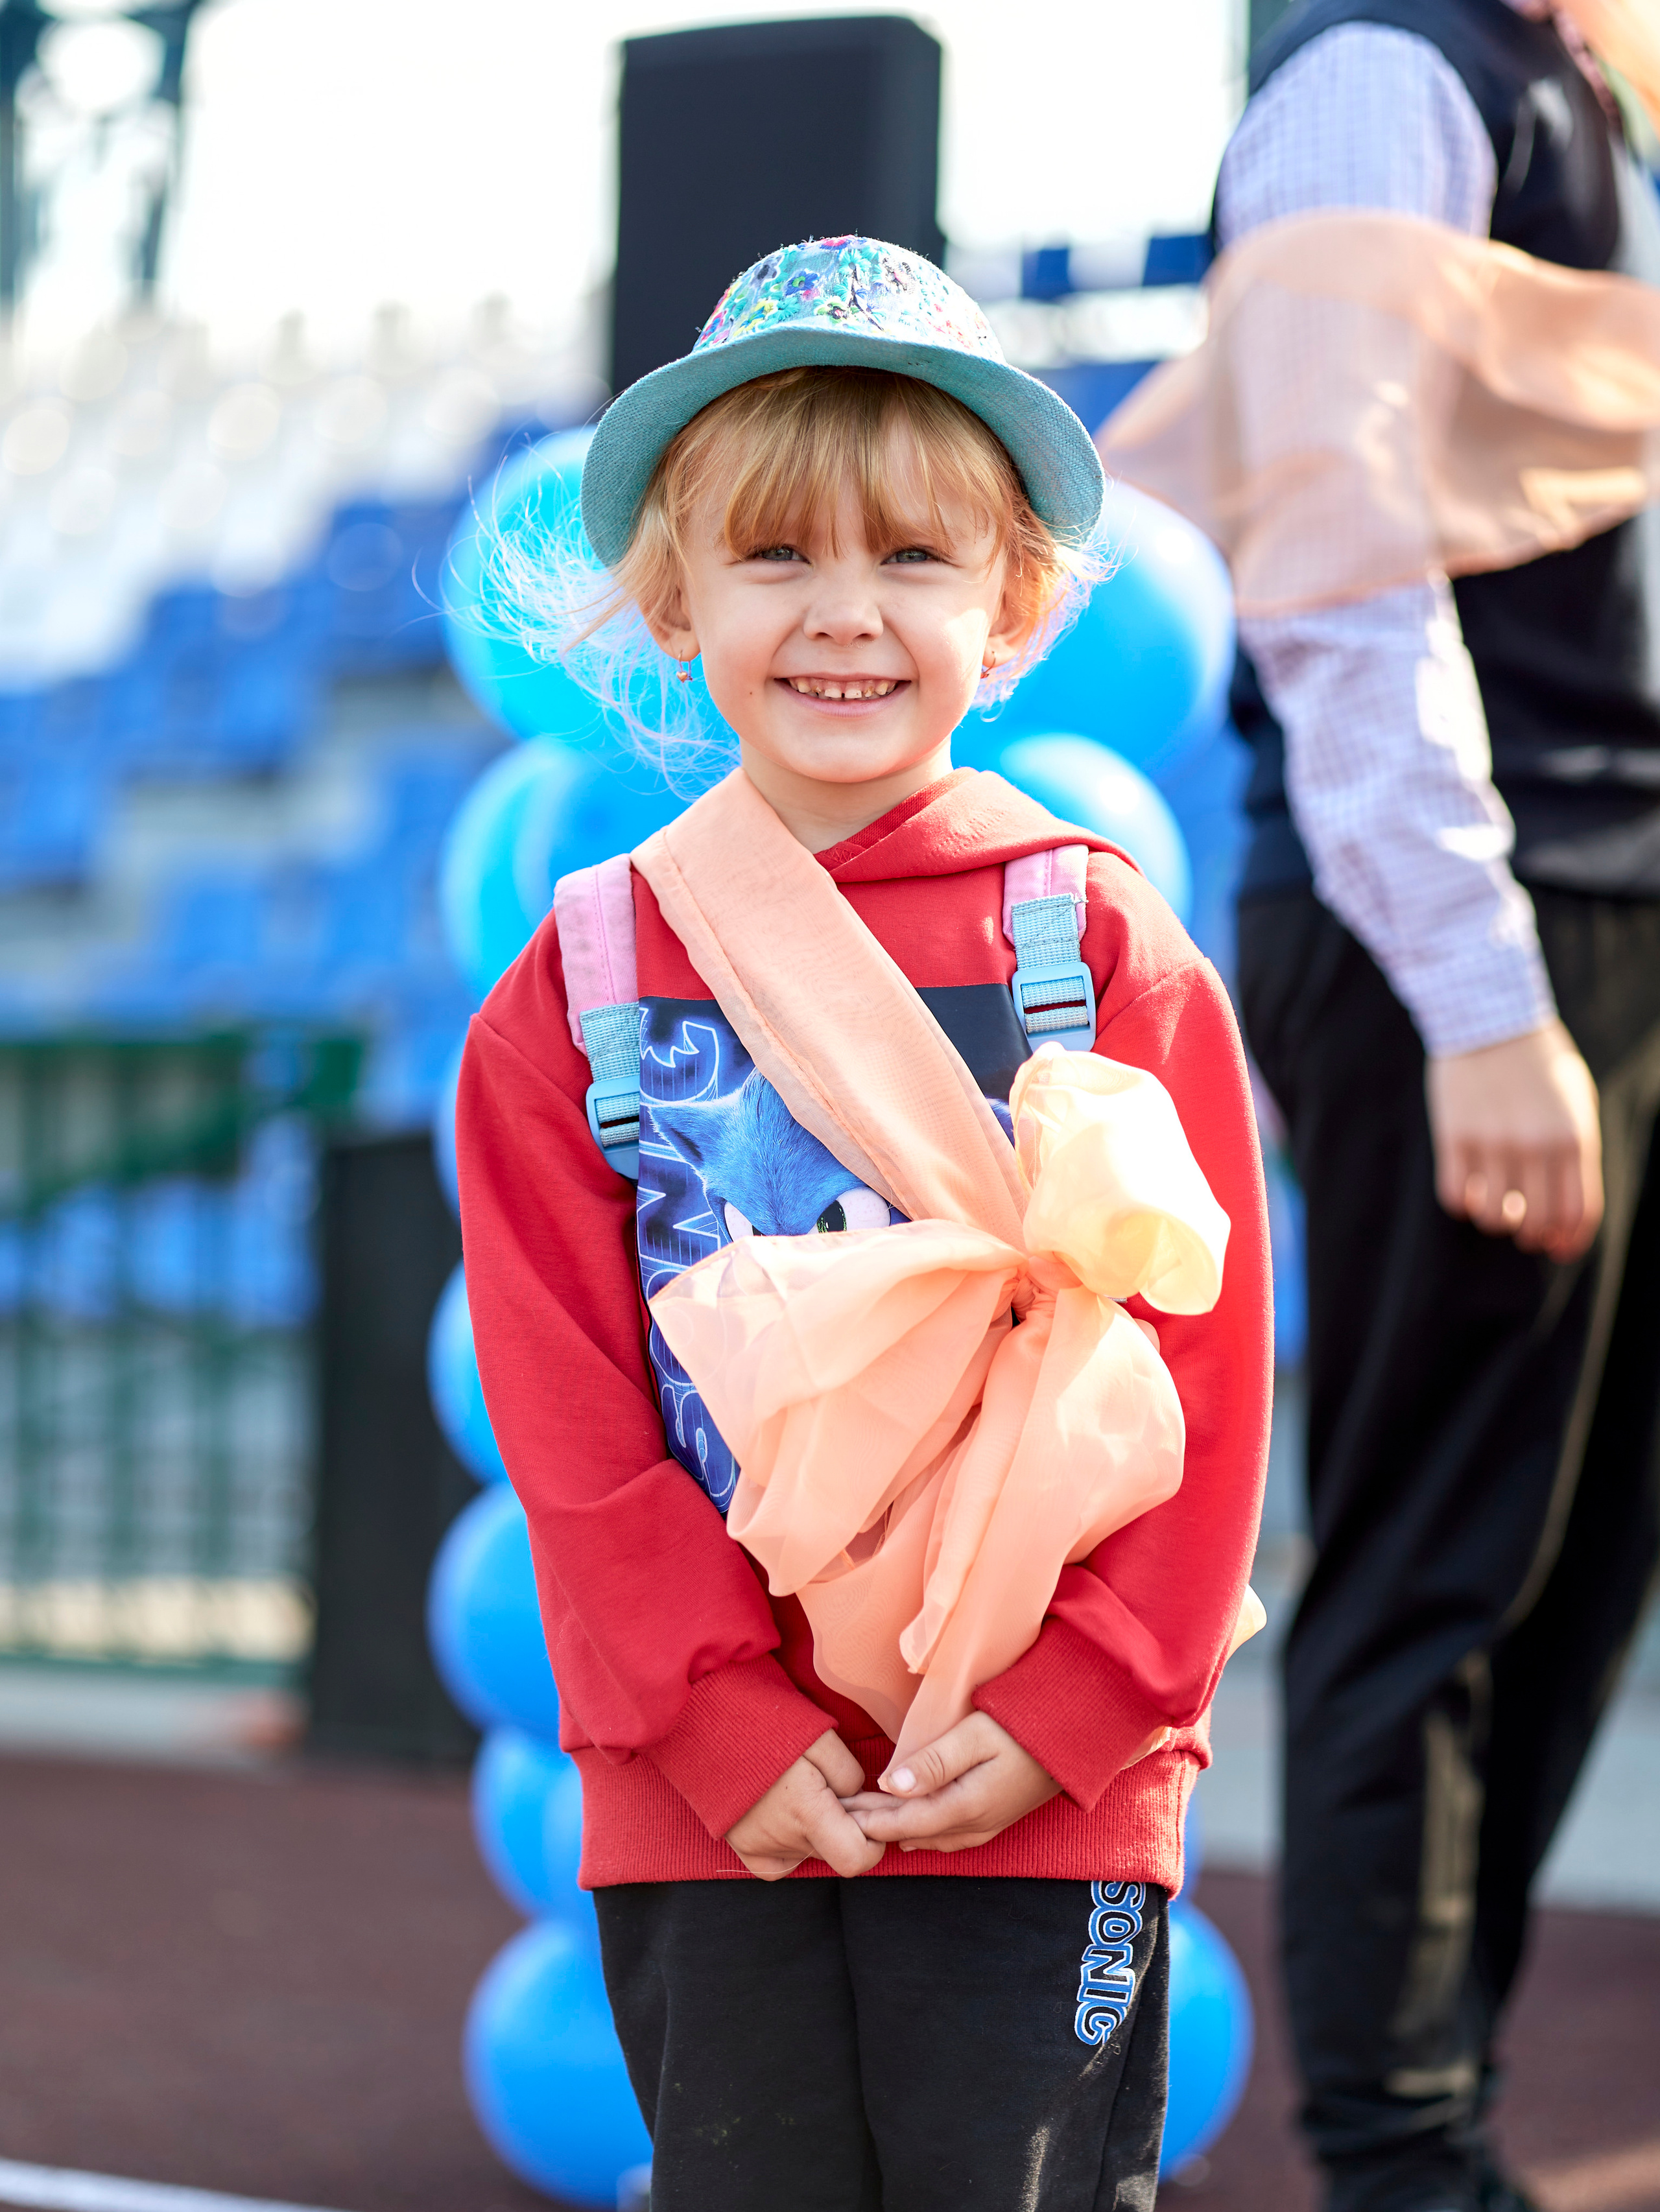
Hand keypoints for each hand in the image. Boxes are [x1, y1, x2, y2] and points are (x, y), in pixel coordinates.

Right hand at [725, 1730, 885, 1881]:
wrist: (703, 1718)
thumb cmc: (763, 1719)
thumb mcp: (820, 1735)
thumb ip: (849, 1775)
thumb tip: (856, 1800)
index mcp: (806, 1811)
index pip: (857, 1859)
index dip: (873, 1842)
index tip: (870, 1814)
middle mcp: (782, 1838)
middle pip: (834, 1850)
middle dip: (845, 1824)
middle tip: (832, 1785)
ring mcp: (757, 1846)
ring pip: (810, 1852)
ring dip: (817, 1830)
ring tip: (801, 1788)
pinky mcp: (740, 1846)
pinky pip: (779, 1864)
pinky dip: (792, 1847)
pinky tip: (787, 1817)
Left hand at [842, 1712, 1059, 1853]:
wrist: (1076, 1739)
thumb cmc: (1024, 1727)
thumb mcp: (975, 1736)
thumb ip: (934, 1762)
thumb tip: (891, 1785)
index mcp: (965, 1807)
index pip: (904, 1821)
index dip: (869, 1819)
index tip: (839, 1813)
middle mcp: (974, 1826)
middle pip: (912, 1833)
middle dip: (875, 1826)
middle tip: (840, 1816)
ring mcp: (986, 1826)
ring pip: (929, 1838)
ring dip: (896, 1828)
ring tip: (865, 1818)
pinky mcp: (994, 1819)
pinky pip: (947, 1836)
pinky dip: (920, 1830)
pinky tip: (908, 1825)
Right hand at [1425, 1019, 1602, 1261]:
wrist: (1489, 1016)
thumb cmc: (1539, 1063)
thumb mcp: (1576, 1101)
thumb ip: (1576, 1152)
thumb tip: (1562, 1213)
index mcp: (1574, 1136)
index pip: (1579, 1212)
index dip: (1569, 1240)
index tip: (1556, 1247)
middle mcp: (1536, 1144)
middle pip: (1536, 1221)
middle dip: (1531, 1234)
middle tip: (1522, 1226)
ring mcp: (1493, 1141)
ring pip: (1494, 1216)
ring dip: (1495, 1220)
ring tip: (1494, 1204)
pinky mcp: (1454, 1135)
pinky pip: (1455, 1196)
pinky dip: (1463, 1204)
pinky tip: (1468, 1190)